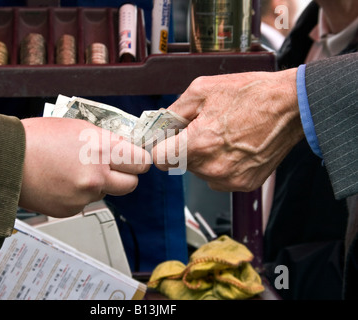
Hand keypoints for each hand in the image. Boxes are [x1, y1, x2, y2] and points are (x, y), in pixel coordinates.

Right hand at [19, 117, 150, 217]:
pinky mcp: (70, 209)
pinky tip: (61, 181)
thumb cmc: (36, 138)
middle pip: (131, 184)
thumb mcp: (78, 127)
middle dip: (125, 175)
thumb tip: (123, 148)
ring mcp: (83, 196)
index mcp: (100, 149)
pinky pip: (84, 202)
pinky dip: (77, 194)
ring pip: (105, 192)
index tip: (133, 159)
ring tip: (73, 170)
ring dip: (97, 184)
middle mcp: (96, 175)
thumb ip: (105, 139)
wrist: (6, 159)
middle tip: (113, 168)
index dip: (137, 160)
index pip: (140, 162)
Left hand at [153, 68, 303, 191]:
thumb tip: (161, 124)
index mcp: (199, 144)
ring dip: (204, 156)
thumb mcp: (203, 89)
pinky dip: (221, 164)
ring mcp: (229, 179)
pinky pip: (219, 178)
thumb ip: (174, 111)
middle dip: (185, 147)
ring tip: (223, 134)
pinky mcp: (244, 184)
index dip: (161, 146)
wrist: (291, 106)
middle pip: (180, 164)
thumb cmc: (252, 94)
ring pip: (200, 171)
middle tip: (203, 127)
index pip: (160, 159)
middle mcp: (212, 167)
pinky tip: (234, 146)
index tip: (167, 139)